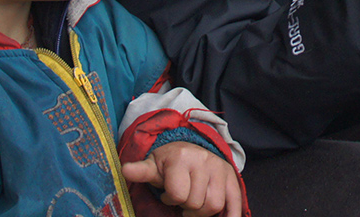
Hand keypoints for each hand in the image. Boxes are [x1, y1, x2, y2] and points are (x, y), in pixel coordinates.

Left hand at [121, 141, 242, 216]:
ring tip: (194, 203)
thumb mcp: (153, 165)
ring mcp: (219, 168)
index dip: (170, 199)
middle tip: (182, 198)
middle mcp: (203, 160)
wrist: (190, 150)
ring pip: (214, 205)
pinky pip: (234, 203)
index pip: (178, 194)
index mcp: (181, 157)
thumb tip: (125, 170)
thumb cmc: (168, 163)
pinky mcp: (231, 177)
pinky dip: (230, 215)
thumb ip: (141, 171)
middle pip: (196, 203)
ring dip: (202, 211)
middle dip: (186, 206)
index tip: (168, 194)